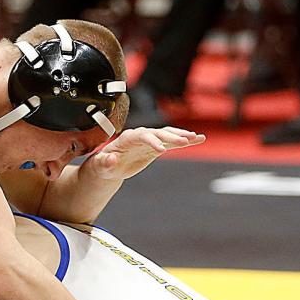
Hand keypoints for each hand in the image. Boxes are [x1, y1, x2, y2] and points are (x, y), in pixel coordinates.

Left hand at [86, 126, 204, 180]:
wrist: (108, 166)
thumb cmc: (102, 165)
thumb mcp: (100, 166)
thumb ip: (105, 162)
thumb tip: (111, 159)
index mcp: (127, 138)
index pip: (142, 135)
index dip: (152, 141)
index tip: (161, 150)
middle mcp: (141, 135)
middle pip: (158, 132)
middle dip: (172, 136)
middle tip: (186, 141)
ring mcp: (150, 140)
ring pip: (168, 135)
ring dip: (182, 136)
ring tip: (197, 138)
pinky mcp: (157, 146)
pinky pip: (172, 142)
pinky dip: (185, 141)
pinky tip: (199, 140)